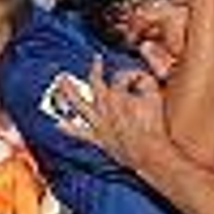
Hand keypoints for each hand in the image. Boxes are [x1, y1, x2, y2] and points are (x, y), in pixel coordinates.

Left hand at [54, 60, 169, 170]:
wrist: (149, 153)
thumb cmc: (153, 126)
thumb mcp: (155, 96)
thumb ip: (145, 80)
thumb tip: (138, 77)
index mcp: (117, 94)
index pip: (121, 77)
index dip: (133, 75)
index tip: (141, 80)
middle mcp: (103, 107)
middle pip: (95, 83)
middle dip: (95, 70)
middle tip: (96, 61)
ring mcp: (99, 122)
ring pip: (79, 103)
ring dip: (69, 91)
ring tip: (61, 81)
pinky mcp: (99, 138)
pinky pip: (80, 132)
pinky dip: (69, 128)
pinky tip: (58, 124)